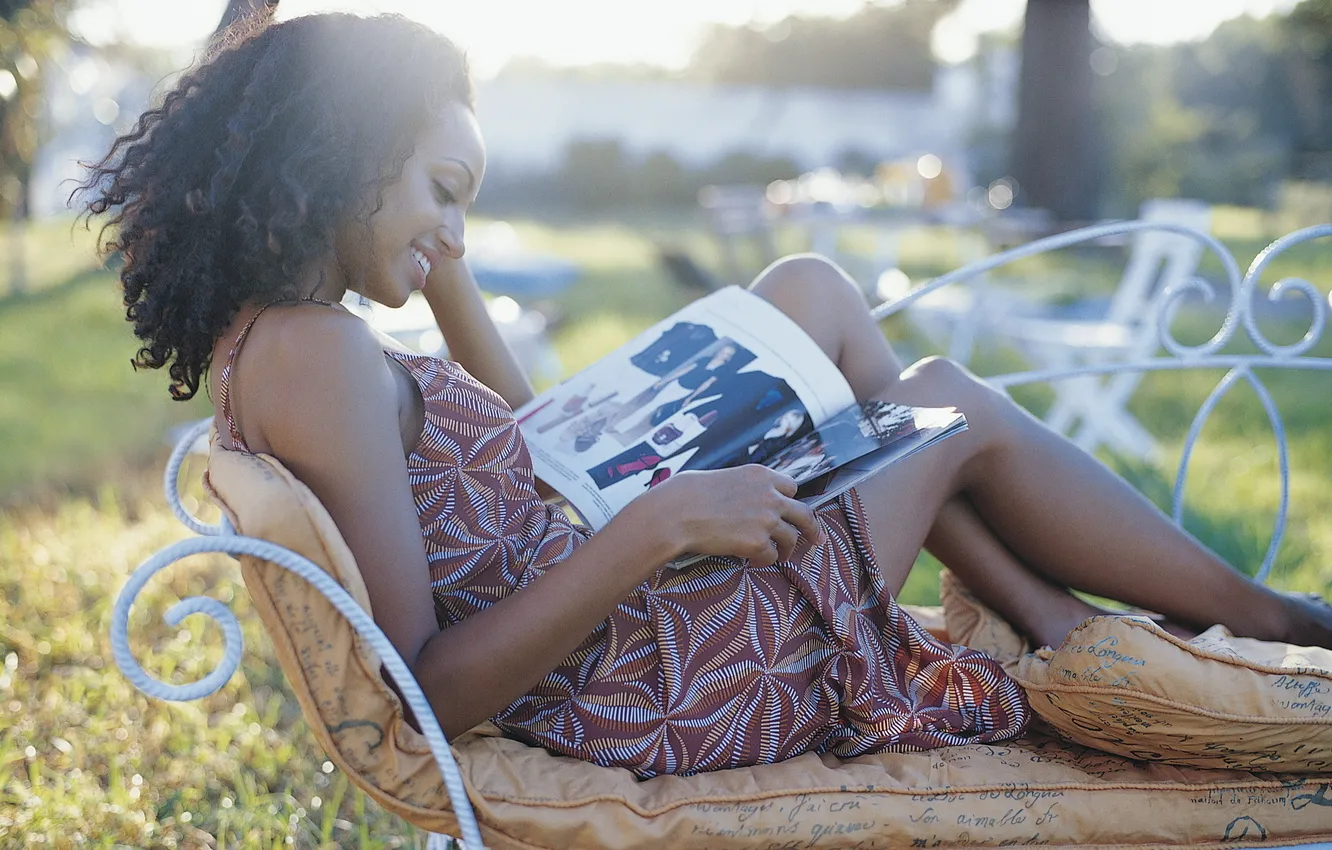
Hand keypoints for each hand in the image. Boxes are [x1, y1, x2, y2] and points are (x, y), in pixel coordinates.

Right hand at [625, 465, 825, 567]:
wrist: (675, 513)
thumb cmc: (687, 494)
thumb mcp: (722, 478)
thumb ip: (743, 487)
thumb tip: (745, 501)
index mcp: (760, 475)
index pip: (791, 486)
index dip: (790, 500)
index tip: (793, 511)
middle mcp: (769, 495)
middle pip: (805, 513)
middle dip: (813, 528)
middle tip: (817, 539)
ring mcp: (766, 519)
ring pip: (791, 538)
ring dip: (787, 549)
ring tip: (780, 556)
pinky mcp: (758, 542)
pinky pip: (772, 556)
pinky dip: (766, 560)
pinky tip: (754, 560)